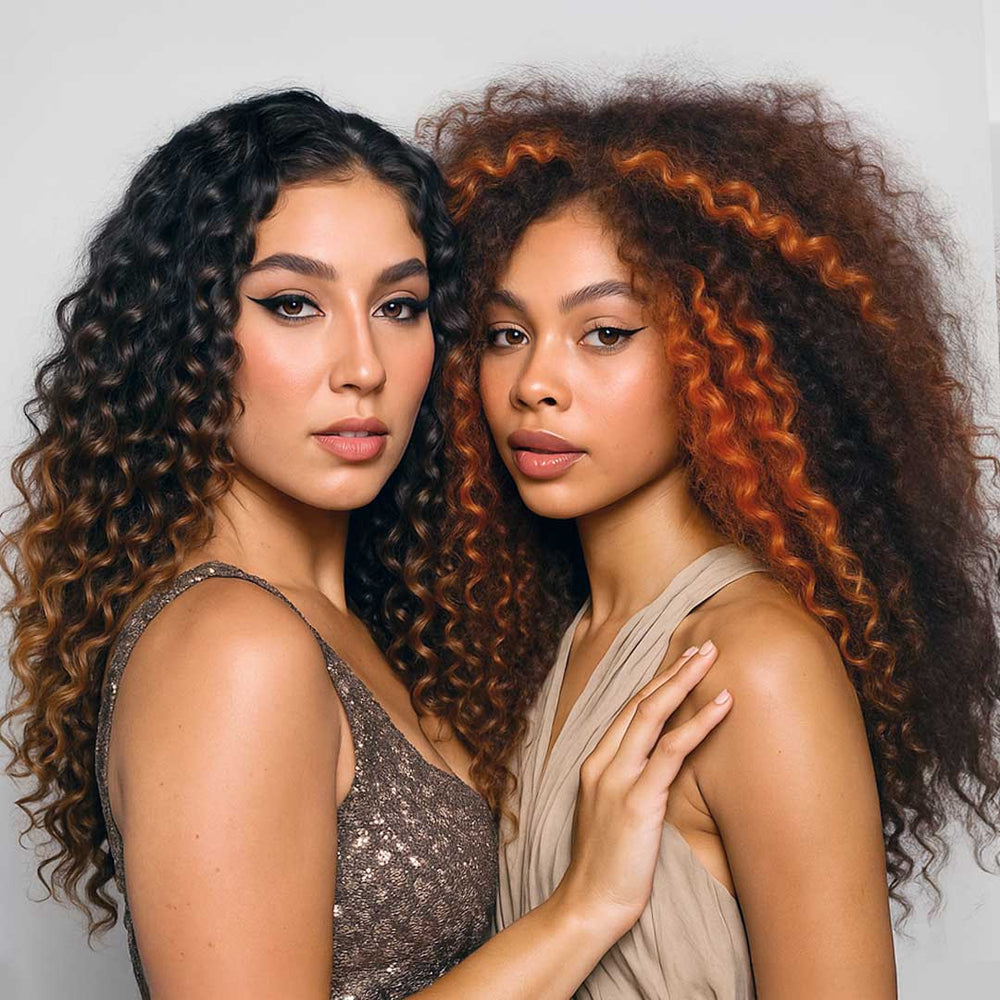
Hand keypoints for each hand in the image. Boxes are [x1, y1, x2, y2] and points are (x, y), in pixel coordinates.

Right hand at [556, 641, 729, 938]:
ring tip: (713, 658)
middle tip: (705, 646)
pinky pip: (670, 751)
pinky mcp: (637, 800)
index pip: (628, 709)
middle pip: (639, 701)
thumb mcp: (615, 814)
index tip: (683, 661)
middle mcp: (602, 762)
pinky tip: (722, 705)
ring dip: (684, 681)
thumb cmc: (609, 866)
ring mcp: (617, 779)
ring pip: (651, 714)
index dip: (657, 682)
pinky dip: (698, 723)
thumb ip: (631, 783)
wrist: (588, 905)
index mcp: (596, 763)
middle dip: (674, 670)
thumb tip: (664, 766)